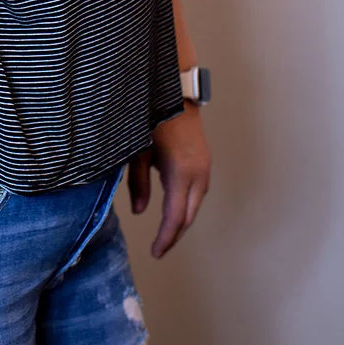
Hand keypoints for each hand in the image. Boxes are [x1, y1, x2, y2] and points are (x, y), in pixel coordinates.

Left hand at [127, 103, 210, 257]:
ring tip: (165, 233)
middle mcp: (199, 173)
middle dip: (174, 234)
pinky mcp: (205, 160)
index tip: (155, 252)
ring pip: (195, 204)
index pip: (175, 217)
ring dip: (182, 220)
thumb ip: (138, 182)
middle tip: (159, 248)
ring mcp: (205, 166)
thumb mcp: (138, 151)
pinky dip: (186, 204)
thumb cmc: (152, 118)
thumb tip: (140, 212)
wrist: (174, 91)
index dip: (165, 237)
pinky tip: (174, 208)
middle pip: (189, 215)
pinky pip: (198, 191)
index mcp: (181, 172)